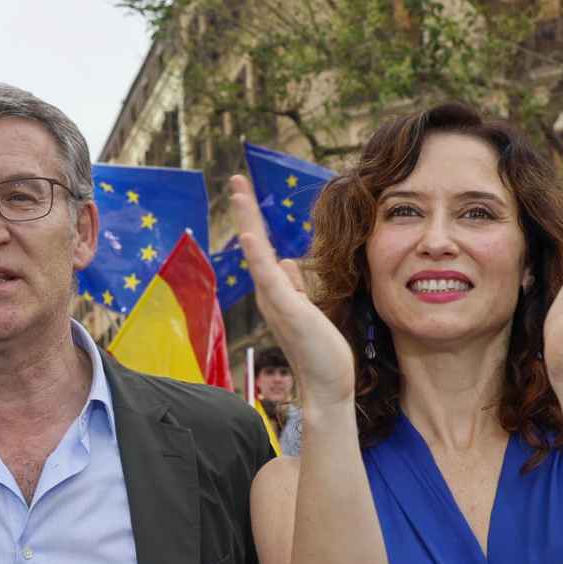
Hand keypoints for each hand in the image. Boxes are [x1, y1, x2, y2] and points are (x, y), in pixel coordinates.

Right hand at [231, 175, 354, 406]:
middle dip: (244, 210)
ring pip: (257, 253)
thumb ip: (295, 285)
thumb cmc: (320, 349)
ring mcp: (274, 301)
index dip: (254, 218)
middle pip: (254, 244)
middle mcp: (269, 293)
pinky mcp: (286, 309)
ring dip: (248, 221)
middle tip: (235, 179)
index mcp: (275, 291)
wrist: (327, 385)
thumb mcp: (308, 307)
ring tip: (239, 192)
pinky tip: (250, 236)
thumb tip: (287, 261)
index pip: (262, 248)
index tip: (245, 190)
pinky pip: (268, 278)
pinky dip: (257, 256)